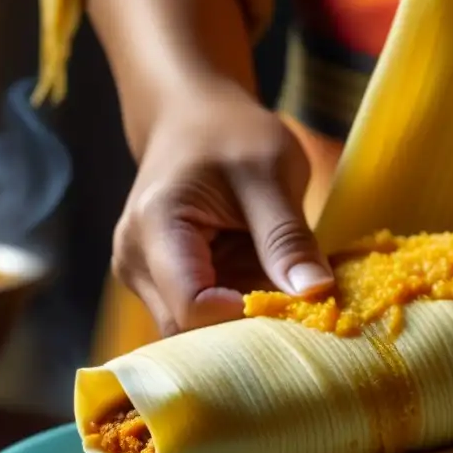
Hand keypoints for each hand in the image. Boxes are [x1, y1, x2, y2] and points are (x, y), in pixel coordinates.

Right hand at [111, 87, 333, 335]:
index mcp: (155, 228)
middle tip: (301, 318)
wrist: (193, 117)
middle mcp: (136, 262)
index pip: (192, 308)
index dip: (245, 319)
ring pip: (195, 334)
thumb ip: (287, 237)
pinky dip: (239, 315)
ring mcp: (145, 278)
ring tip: (287, 302)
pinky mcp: (164, 286)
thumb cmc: (230, 133)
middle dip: (247, 334)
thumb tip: (316, 294)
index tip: (294, 307)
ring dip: (245, 327)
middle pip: (189, 332)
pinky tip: (270, 297)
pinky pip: (201, 320)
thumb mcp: (271, 172)